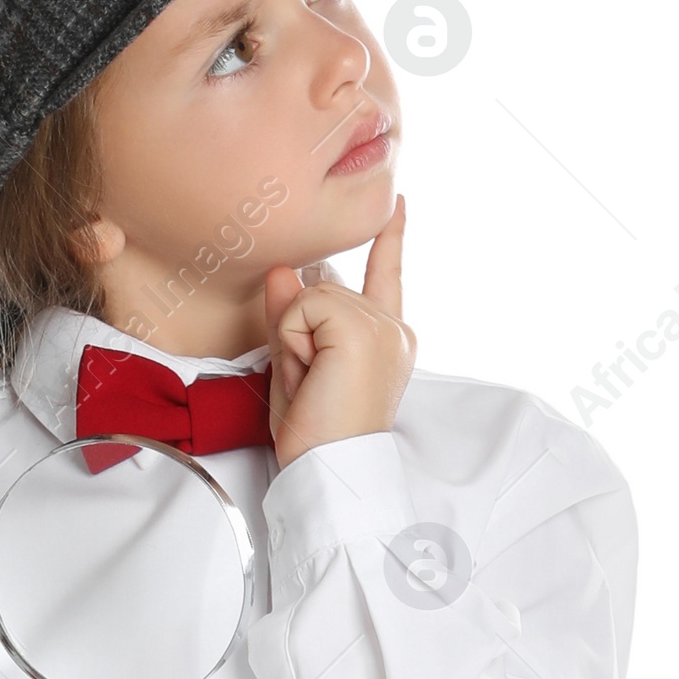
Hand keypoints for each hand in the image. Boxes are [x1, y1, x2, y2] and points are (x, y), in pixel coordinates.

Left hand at [264, 196, 414, 467]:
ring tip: (311, 383)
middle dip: (300, 330)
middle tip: (309, 384)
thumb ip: (291, 318)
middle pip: (324, 287)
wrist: (329, 473)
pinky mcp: (363, 328)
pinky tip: (311, 373)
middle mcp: (392, 329)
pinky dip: (293, 339)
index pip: (387, 276)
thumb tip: (282, 271)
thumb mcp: (296, 368)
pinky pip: (304, 304)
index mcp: (387, 340)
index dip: (390, 239)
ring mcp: (382, 326)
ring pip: (312, 293)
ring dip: (295, 338)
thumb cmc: (316, 438)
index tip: (396, 205)